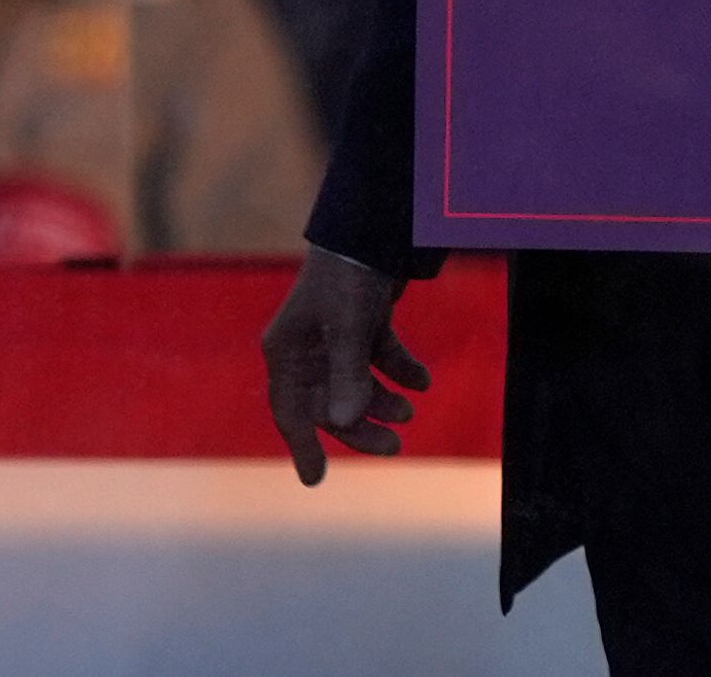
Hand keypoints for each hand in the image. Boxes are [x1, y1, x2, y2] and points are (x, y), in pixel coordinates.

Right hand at [262, 247, 426, 484]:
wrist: (373, 229)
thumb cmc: (347, 279)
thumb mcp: (348, 329)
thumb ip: (348, 376)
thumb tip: (345, 422)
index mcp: (288, 351)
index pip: (290, 410)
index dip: (302, 445)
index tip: (315, 480)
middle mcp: (307, 349)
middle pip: (330, 405)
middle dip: (360, 428)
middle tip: (395, 445)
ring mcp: (335, 338)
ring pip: (356, 387)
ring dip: (383, 402)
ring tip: (410, 411)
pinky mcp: (362, 325)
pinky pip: (379, 360)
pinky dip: (401, 371)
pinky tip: (422, 380)